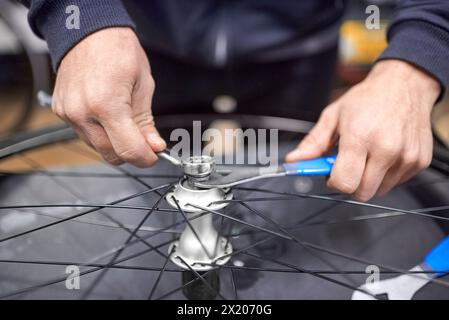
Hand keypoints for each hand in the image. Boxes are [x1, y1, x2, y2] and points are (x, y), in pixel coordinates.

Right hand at [52, 27, 165, 166]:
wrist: (88, 31)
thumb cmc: (118, 50)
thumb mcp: (143, 85)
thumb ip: (146, 121)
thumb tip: (153, 146)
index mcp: (107, 105)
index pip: (128, 150)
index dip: (145, 158)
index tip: (153, 155)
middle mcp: (83, 113)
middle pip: (111, 155)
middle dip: (131, 153)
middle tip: (144, 141)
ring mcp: (68, 113)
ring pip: (97, 147)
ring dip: (114, 143)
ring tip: (124, 120)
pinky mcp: (60, 112)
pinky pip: (84, 134)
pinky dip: (99, 133)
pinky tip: (107, 115)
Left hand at [286, 60, 439, 200]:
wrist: (405, 84)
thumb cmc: (368, 98)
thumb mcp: (333, 116)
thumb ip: (313, 143)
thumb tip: (294, 160)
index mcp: (360, 137)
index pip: (344, 183)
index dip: (333, 182)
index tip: (331, 174)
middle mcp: (386, 149)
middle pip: (362, 193)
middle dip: (350, 184)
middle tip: (348, 165)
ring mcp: (406, 157)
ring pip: (379, 191)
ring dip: (368, 180)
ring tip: (367, 156)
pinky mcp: (420, 162)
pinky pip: (396, 183)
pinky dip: (386, 175)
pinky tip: (383, 154)